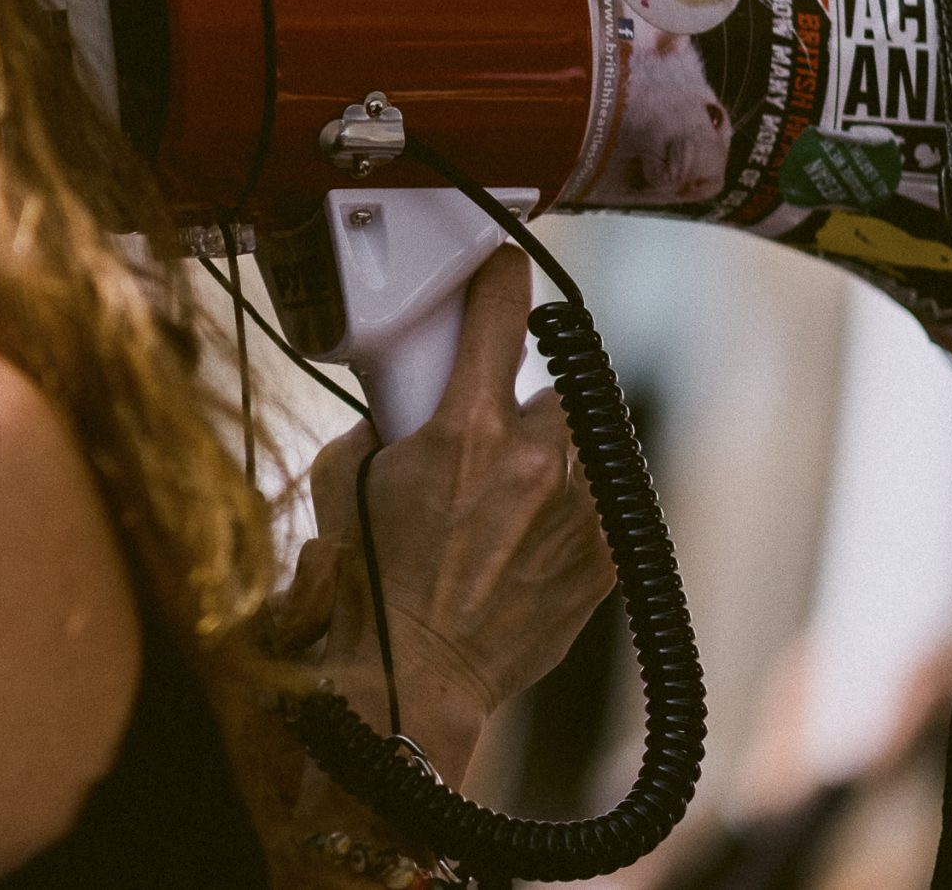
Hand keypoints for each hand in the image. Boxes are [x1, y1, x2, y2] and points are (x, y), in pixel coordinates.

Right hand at [283, 247, 615, 780]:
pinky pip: (604, 506)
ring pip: (591, 445)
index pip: (500, 313)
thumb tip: (404, 403)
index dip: (501, 280)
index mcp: (466, 430)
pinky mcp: (603, 561)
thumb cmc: (370, 585)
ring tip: (519, 489)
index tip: (505, 269)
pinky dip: (576, 509)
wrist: (410, 682)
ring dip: (560, 452)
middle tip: (502, 419)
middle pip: (565, 381)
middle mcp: (536, 462)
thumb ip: (383, 424)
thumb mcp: (346, 479)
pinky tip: (531, 536)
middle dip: (537, 393)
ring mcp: (579, 514)